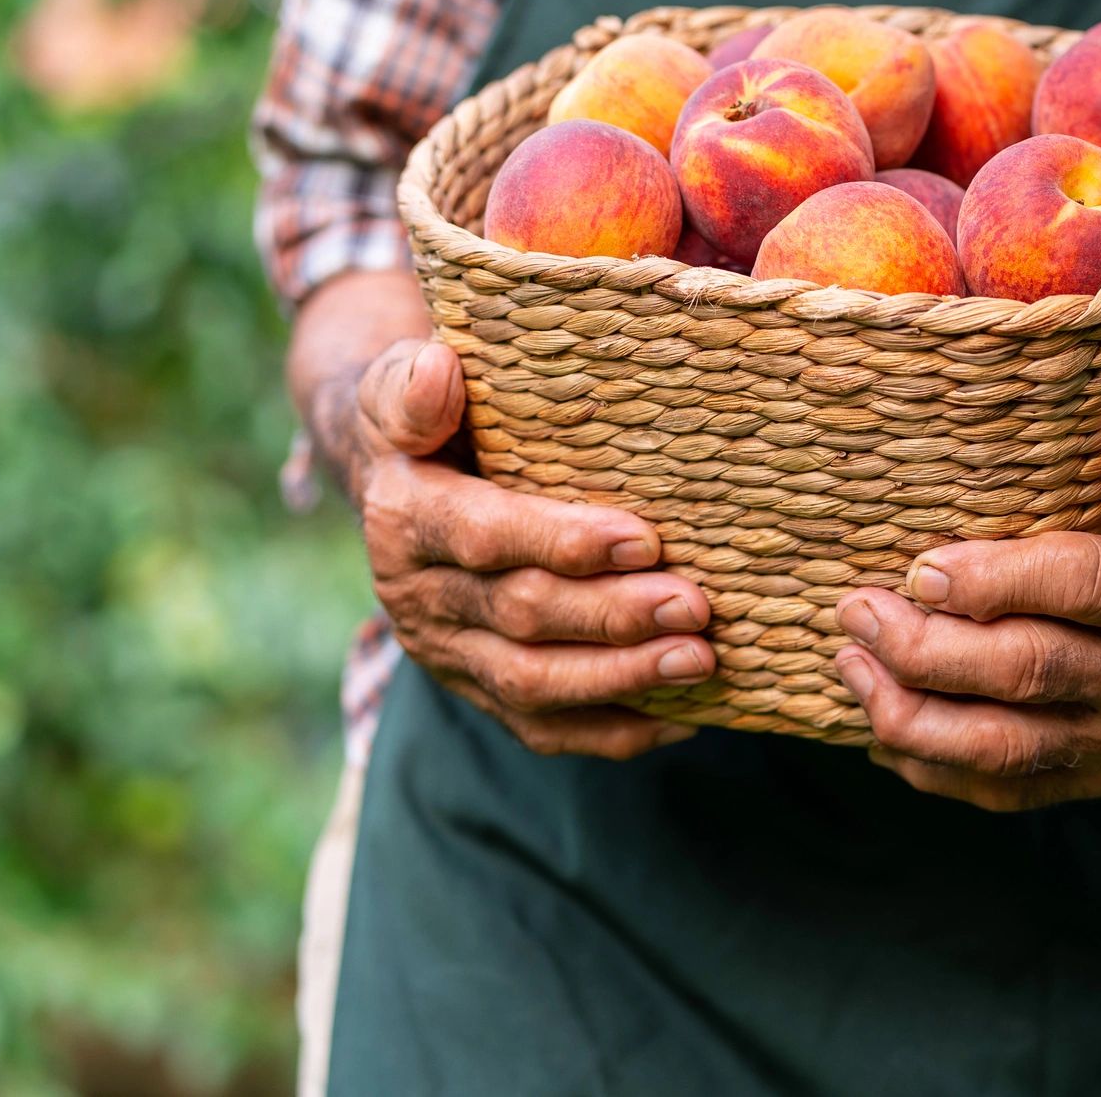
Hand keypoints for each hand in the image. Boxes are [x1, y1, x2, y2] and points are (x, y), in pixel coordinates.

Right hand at [328, 337, 716, 757]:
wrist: (401, 480)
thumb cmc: (431, 419)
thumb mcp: (403, 387)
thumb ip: (416, 386)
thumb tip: (439, 369)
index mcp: (404, 518)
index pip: (485, 537)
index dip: (562, 542)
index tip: (645, 539)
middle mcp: (417, 596)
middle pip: (520, 618)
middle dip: (613, 617)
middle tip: (696, 607)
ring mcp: (446, 653)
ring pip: (532, 684)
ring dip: (621, 678)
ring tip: (699, 660)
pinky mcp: (477, 688)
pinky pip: (541, 728)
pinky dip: (612, 730)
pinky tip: (682, 717)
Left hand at [832, 415, 1100, 809]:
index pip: (1084, 590)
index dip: (997, 582)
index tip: (921, 567)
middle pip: (1028, 674)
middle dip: (928, 648)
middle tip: (855, 609)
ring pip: (1004, 748)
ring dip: (913, 715)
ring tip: (850, 664)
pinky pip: (1006, 786)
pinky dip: (935, 766)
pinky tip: (879, 726)